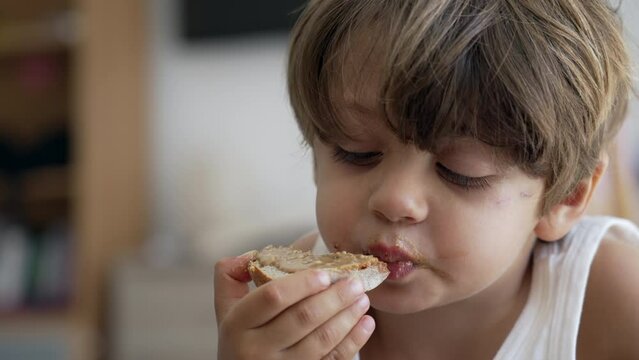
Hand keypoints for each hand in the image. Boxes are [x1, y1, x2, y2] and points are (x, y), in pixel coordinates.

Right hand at [214, 254, 374, 359]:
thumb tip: (253, 255)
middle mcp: (256, 350)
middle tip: (354, 282)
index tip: (324, 273)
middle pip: (303, 318)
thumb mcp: (225, 308)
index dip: (302, 283)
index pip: (272, 297)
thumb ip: (231, 275)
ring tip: (362, 298)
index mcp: (237, 325)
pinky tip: (365, 324)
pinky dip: (353, 341)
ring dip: (348, 316)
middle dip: (335, 297)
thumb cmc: (239, 338)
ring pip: (321, 340)